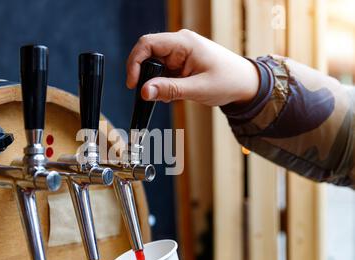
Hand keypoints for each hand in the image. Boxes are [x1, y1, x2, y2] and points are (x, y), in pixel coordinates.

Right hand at [126, 29, 259, 105]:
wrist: (245, 84)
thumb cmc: (228, 81)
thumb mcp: (198, 88)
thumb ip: (169, 90)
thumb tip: (143, 92)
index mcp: (184, 43)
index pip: (147, 44)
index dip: (135, 63)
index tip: (133, 85)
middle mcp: (179, 44)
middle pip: (147, 55)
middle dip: (145, 76)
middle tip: (150, 95)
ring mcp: (179, 54)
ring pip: (154, 66)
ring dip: (155, 83)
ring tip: (169, 97)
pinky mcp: (180, 64)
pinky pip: (162, 73)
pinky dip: (163, 86)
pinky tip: (174, 95)